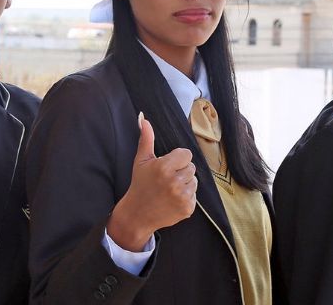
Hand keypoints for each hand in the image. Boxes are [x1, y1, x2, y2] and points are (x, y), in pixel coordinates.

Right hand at [107, 115, 196, 250]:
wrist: (137, 214)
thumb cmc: (140, 184)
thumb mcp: (141, 161)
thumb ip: (146, 138)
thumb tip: (143, 118)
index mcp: (164, 167)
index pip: (186, 154)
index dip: (177, 159)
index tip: (167, 167)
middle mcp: (174, 181)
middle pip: (191, 167)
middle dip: (181, 171)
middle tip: (166, 180)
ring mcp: (182, 196)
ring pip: (194, 181)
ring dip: (185, 184)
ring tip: (169, 189)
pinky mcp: (187, 208)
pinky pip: (194, 196)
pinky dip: (186, 197)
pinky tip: (172, 200)